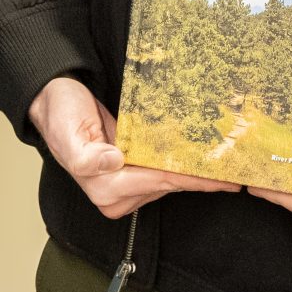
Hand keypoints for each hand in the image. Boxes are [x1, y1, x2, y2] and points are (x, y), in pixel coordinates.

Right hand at [28, 75, 239, 218]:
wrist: (54, 98)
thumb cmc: (60, 114)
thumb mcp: (67, 132)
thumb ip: (86, 155)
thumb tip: (112, 162)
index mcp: (103, 187)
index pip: (158, 181)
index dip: (190, 178)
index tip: (220, 178)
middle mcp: (116, 193)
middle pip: (168, 185)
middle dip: (200, 179)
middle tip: (237, 173)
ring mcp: (125, 183)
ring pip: (169, 180)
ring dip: (196, 173)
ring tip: (228, 165)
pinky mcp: (131, 171)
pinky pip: (163, 170)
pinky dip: (184, 166)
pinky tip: (206, 162)